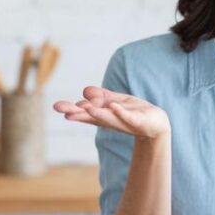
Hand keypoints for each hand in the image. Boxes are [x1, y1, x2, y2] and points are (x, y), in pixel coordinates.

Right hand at [53, 86, 170, 139]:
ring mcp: (123, 121)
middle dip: (77, 114)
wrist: (156, 123)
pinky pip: (128, 116)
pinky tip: (113, 106)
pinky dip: (121, 112)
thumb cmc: (134, 111)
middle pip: (91, 117)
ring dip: (97, 113)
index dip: (71, 109)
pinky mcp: (137, 120)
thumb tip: (85, 91)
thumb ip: (101, 96)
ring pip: (107, 117)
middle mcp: (109, 119)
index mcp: (102, 114)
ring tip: (85, 108)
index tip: (57, 107)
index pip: (84, 112)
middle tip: (62, 111)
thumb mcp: (116, 101)